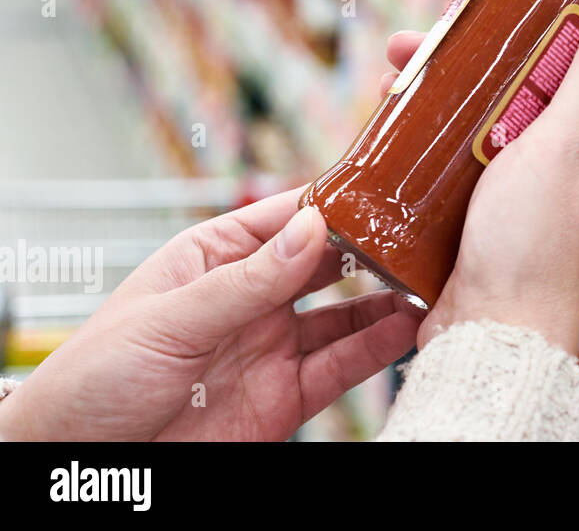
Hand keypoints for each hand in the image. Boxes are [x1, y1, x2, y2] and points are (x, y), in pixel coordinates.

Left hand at [0, 192, 420, 440]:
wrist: (79, 463)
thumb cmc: (92, 380)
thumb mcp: (170, 319)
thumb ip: (248, 279)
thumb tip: (312, 229)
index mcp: (214, 258)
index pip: (285, 217)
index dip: (334, 203)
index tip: (382, 190)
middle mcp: (250, 297)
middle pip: (326, 262)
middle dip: (372, 248)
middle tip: (417, 236)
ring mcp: (271, 345)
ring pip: (345, 314)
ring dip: (384, 300)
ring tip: (423, 284)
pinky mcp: (286, 395)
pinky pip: (341, 366)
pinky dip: (377, 349)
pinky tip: (403, 330)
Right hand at [381, 0, 578, 353]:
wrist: (486, 328)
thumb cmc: (535, 246)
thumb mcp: (570, 143)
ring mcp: (553, 141)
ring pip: (531, 58)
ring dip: (491, 25)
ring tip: (444, 3)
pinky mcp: (508, 160)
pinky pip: (487, 99)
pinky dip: (453, 78)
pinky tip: (408, 70)